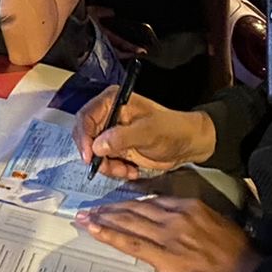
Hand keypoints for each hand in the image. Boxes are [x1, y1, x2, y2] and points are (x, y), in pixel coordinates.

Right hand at [72, 86, 215, 178]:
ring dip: (108, 166)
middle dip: (96, 156)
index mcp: (112, 101)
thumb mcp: (148, 133)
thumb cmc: (171, 130)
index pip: (86, 117)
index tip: (89, 157)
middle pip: (86, 136)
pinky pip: (105, 161)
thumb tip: (97, 146)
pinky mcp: (116, 147)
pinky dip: (115, 169)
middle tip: (109, 168)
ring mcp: (111, 132)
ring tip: (127, 170)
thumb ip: (121, 137)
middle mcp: (108, 115)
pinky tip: (131, 170)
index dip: (83, 137)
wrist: (188, 144)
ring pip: (94, 152)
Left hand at [76, 197, 259, 271]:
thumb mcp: (221, 228)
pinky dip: (109, 235)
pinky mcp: (164, 256)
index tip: (118, 205)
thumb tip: (184, 230)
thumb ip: (199, 224)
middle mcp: (176, 216)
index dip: (132, 203)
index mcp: (191, 207)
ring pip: (128, 222)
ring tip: (85, 217)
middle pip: (136, 208)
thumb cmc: (242, 258)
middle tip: (91, 209)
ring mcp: (168, 234)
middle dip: (111, 209)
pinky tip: (94, 230)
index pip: (153, 202)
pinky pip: (131, 242)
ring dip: (103, 219)